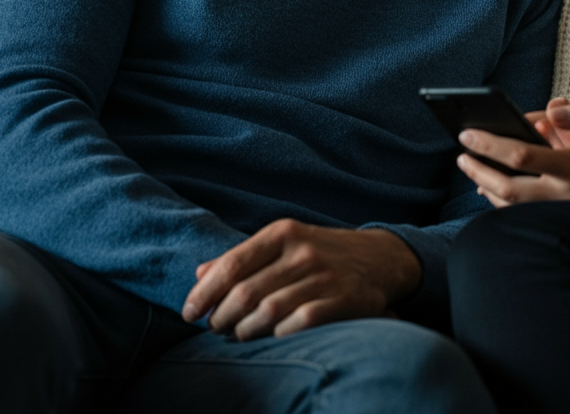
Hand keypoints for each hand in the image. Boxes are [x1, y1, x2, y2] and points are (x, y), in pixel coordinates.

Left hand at [182, 221, 421, 340]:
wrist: (380, 258)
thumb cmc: (321, 253)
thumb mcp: (283, 243)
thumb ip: (242, 257)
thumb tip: (199, 274)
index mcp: (283, 233)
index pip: (231, 265)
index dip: (204, 293)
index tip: (189, 313)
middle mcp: (302, 252)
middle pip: (244, 294)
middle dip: (220, 318)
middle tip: (215, 328)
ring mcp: (324, 276)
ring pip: (267, 313)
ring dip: (245, 331)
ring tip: (239, 335)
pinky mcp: (343, 300)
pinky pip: (299, 324)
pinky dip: (278, 335)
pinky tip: (272, 336)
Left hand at [457, 99, 569, 206]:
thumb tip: (551, 108)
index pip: (522, 156)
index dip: (490, 145)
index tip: (467, 133)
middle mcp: (568, 193)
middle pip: (508, 189)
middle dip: (479, 170)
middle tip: (461, 154)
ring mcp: (566, 209)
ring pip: (514, 207)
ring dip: (488, 187)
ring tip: (471, 167)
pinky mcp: (566, 216)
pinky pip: (527, 213)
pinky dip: (504, 201)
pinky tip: (492, 187)